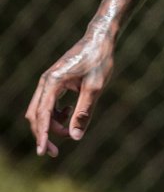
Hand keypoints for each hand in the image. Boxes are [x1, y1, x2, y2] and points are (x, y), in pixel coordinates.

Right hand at [26, 33, 114, 156]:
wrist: (100, 39)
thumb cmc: (99, 60)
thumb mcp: (95, 88)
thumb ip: (84, 112)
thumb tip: (75, 137)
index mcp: (52, 82)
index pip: (42, 114)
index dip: (42, 135)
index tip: (43, 152)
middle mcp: (45, 82)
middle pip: (35, 115)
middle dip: (43, 134)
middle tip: (54, 152)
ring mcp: (48, 81)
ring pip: (40, 110)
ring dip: (51, 124)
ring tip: (69, 129)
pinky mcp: (54, 82)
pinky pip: (47, 104)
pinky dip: (55, 114)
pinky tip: (70, 112)